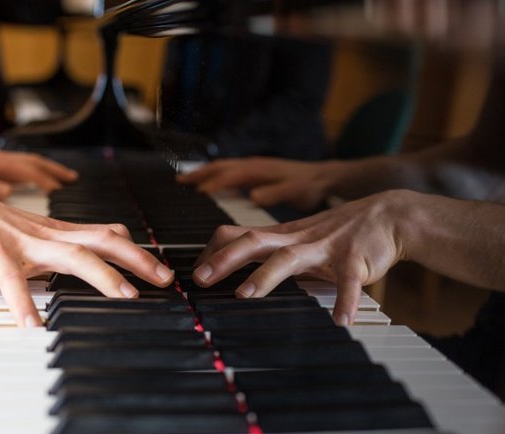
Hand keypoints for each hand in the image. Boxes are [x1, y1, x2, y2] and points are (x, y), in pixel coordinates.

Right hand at [0, 179, 173, 326]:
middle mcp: (47, 235)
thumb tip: (81, 259)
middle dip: (138, 260)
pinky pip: (15, 284)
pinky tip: (35, 327)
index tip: (160, 266)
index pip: (106, 235)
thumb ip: (55, 246)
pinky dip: (26, 305)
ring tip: (126, 296)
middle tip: (165, 278)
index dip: (136, 250)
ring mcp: (24, 245)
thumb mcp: (28, 232)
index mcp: (55, 231)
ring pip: (74, 257)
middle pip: (104, 242)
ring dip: (104, 277)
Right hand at [178, 157, 341, 210]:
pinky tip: (210, 185)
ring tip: (185, 181)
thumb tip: (253, 196)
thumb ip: (276, 192)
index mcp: (260, 170)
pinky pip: (230, 172)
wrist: (325, 177)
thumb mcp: (297, 191)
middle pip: (220, 167)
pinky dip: (215, 176)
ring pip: (223, 167)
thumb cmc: (311, 186)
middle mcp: (254, 165)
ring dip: (204, 173)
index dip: (213, 183)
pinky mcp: (256, 173)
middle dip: (199, 173)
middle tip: (179, 182)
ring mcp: (254, 168)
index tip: (197, 194)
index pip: (230, 174)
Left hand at [193, 191, 413, 324]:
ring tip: (246, 294)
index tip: (195, 271)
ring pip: (289, 258)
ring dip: (265, 275)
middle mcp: (299, 238)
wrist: (391, 215)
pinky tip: (341, 322)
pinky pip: (349, 282)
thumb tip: (239, 267)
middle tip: (201, 280)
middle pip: (253, 242)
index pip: (238, 235)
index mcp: (284, 235)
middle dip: (224, 260)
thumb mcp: (301, 237)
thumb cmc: (342, 231)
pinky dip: (346, 301)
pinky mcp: (355, 260)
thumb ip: (274, 251)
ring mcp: (326, 247)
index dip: (214, 251)